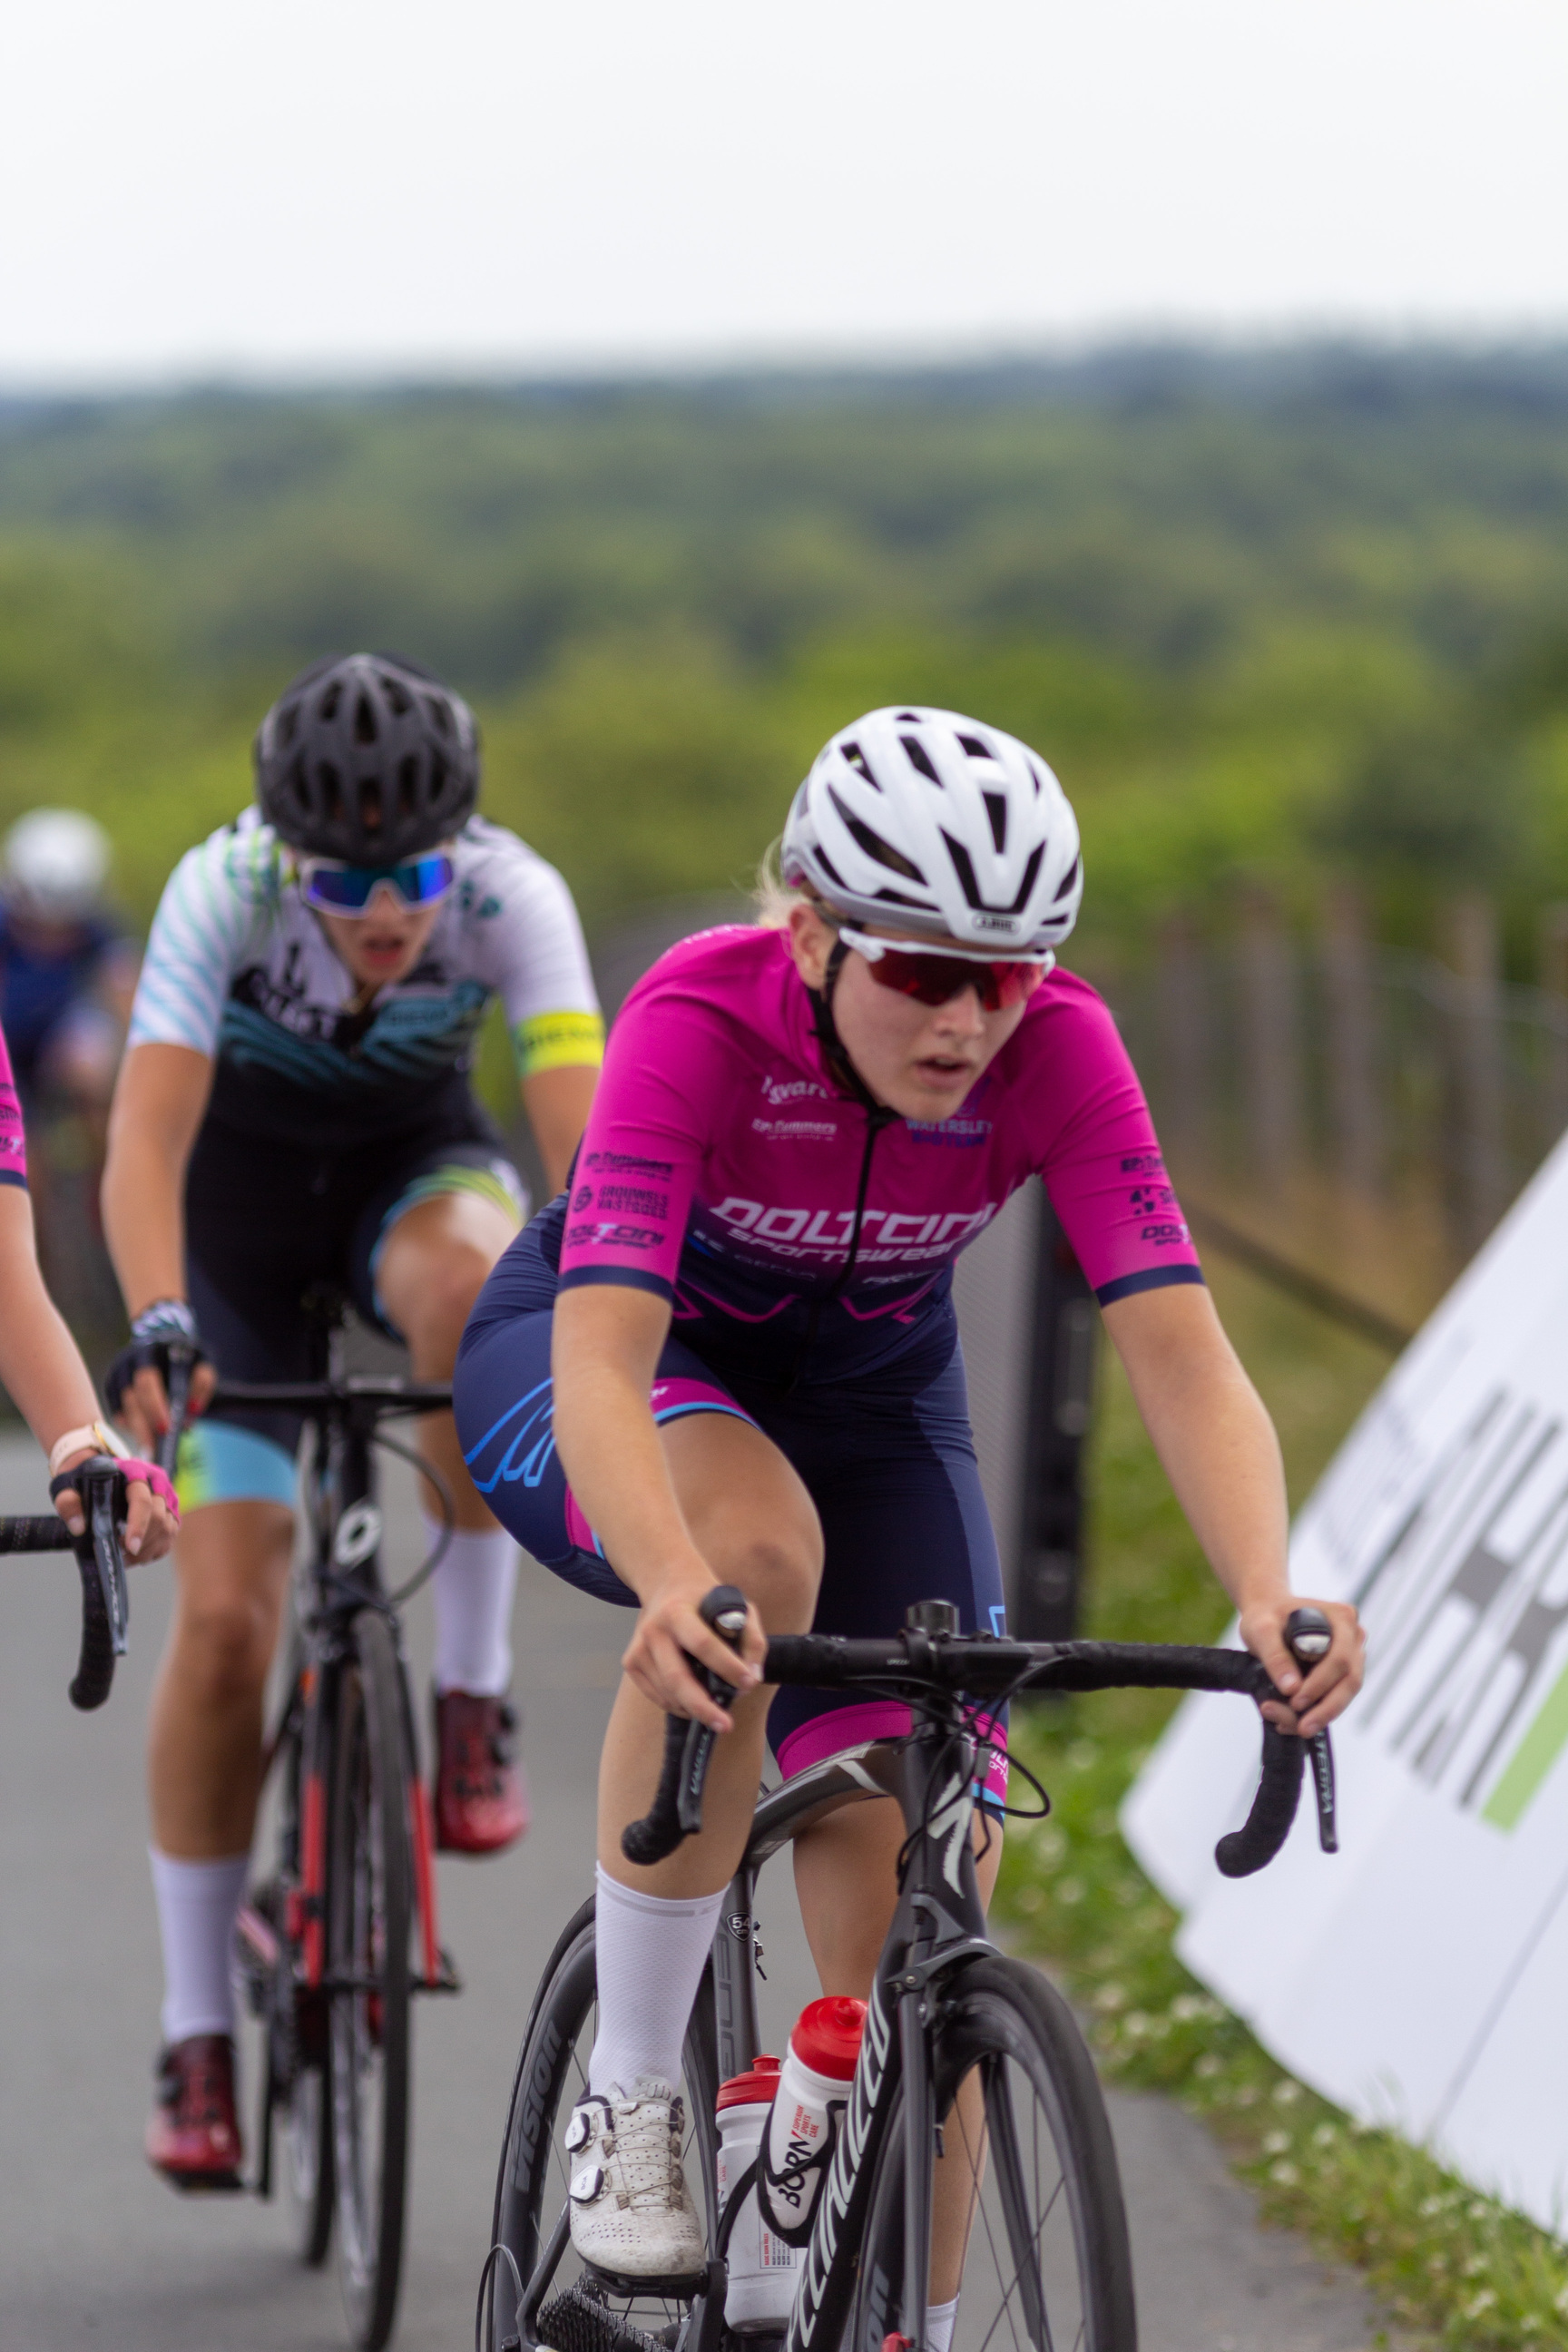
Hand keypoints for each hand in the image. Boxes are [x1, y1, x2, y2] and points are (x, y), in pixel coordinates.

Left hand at [51, 1454, 179, 1561]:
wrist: (98, 1471)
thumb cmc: (84, 1480)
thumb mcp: (68, 1486)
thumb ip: (68, 1503)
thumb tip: (78, 1527)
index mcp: (134, 1472)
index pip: (142, 1500)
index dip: (138, 1525)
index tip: (128, 1548)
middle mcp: (156, 1482)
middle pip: (159, 1517)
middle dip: (142, 1542)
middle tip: (120, 1555)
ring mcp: (166, 1496)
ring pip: (167, 1528)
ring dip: (148, 1549)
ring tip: (125, 1559)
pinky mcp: (170, 1509)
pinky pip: (170, 1535)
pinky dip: (155, 1550)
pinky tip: (137, 1556)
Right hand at [111, 1357, 217, 1454]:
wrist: (165, 1345)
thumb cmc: (186, 1358)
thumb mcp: (201, 1363)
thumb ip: (202, 1384)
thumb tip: (192, 1411)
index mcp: (149, 1352)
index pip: (146, 1380)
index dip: (155, 1406)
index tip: (166, 1429)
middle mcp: (127, 1363)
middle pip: (131, 1399)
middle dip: (143, 1426)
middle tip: (154, 1449)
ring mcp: (117, 1376)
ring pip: (122, 1408)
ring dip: (136, 1429)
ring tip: (150, 1449)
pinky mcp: (112, 1389)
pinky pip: (117, 1412)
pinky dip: (129, 1426)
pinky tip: (142, 1437)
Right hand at [620, 1561, 765, 1729]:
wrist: (666, 1584)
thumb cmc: (706, 1600)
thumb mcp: (736, 1606)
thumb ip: (752, 1639)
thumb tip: (753, 1677)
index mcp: (678, 1611)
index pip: (703, 1643)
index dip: (727, 1666)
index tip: (749, 1682)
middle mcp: (653, 1629)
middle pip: (677, 1677)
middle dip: (703, 1706)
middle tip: (726, 1725)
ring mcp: (638, 1647)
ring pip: (667, 1692)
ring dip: (694, 1708)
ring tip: (716, 1711)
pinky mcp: (631, 1662)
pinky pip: (656, 1695)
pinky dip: (678, 1705)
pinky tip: (694, 1703)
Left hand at [1241, 1595, 1364, 1737]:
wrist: (1266, 1614)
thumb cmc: (1266, 1616)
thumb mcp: (1261, 1630)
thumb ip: (1275, 1656)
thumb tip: (1291, 1689)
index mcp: (1340, 1618)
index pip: (1340, 1659)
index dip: (1321, 1684)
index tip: (1296, 1700)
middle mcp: (1352, 1638)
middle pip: (1350, 1681)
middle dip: (1325, 1709)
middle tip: (1301, 1727)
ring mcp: (1350, 1657)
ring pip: (1345, 1694)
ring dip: (1319, 1715)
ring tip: (1286, 1724)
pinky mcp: (1340, 1674)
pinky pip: (1334, 1698)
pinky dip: (1314, 1713)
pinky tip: (1289, 1722)